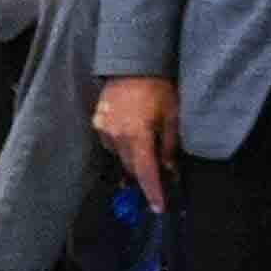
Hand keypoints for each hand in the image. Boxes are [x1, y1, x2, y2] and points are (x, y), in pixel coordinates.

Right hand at [95, 71, 180, 209]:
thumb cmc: (158, 88)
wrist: (133, 63)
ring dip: (134, 156)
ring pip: (121, 156)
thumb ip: (169, 146)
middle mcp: (117, 136)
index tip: (159, 207)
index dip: (153, 192)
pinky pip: (111, 143)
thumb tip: (170, 169)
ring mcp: (104, 129)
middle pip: (133, 167)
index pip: (146, 172)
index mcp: (138, 135)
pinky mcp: (98, 122)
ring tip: (146, 141)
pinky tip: (132, 131)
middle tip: (161, 171)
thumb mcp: (172, 117)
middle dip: (146, 172)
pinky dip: (123, 144)